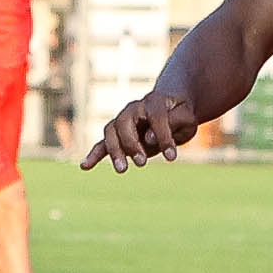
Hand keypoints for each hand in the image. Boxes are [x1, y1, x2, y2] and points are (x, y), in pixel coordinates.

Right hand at [82, 90, 201, 172]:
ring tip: (122, 169)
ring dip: (114, 151)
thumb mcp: (187, 116)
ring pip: (111, 133)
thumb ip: (174, 122)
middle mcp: (134, 109)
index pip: (155, 118)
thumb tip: (149, 139)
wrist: (169, 106)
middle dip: (130, 143)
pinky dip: (94, 154)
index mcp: (154, 102)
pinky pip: (102, 143)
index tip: (171, 157)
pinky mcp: (118, 135)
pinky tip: (85, 166)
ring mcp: (123, 121)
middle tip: (142, 162)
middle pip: (123, 123)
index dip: (163, 137)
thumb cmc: (180, 113)